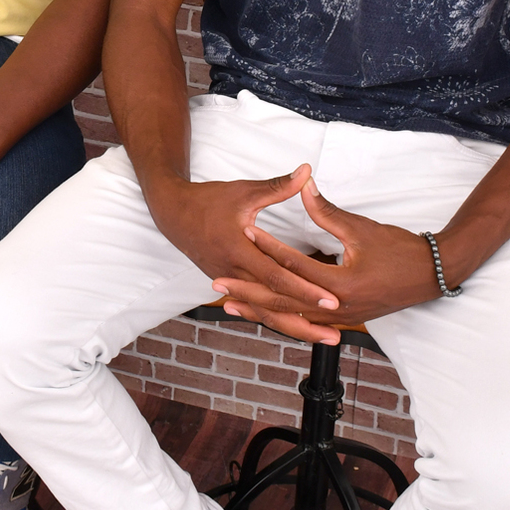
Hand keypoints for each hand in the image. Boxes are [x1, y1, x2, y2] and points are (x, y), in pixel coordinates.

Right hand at [146, 166, 342, 344]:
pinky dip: (278, 319)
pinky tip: (299, 327)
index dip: (305, 290)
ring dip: (295, 328)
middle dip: (306, 323)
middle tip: (336, 334)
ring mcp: (231, 282)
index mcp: (238, 251)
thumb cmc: (208, 201)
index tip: (331, 300)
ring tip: (326, 337)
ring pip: (265, 312)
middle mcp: (234, 273)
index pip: (277, 277)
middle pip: (273, 306)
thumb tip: (307, 172)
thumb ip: (277, 186)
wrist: (173, 214)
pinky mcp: (231, 285)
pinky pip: (257, 307)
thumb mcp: (244, 192)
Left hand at [211, 175, 439, 336]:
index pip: (294, 265)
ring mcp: (341, 318)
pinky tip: (263, 312)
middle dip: (249, 292)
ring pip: (291, 317)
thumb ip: (327, 211)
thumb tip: (303, 183)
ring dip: (260, 310)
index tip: (243, 232)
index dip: (267, 247)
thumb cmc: (400, 250)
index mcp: (341, 285)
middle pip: (283, 301)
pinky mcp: (343, 320)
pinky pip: (305, 321)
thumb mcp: (362, 228)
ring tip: (229, 303)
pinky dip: (282, 317)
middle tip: (218, 282)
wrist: (431, 275)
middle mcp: (338, 308)